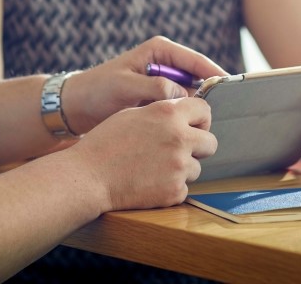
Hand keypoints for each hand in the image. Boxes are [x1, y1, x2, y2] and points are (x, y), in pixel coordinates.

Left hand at [62, 36, 226, 133]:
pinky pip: (180, 106)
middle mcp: (164, 63)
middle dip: (209, 93)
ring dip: (199, 107)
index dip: (214, 73)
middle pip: (197, 77)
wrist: (77, 106)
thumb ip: (154, 88)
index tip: (230, 86)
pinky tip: (193, 129)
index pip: (195, 60)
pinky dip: (186, 115)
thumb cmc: (97, 90)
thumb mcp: (125, 86)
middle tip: (225, 110)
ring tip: (211, 123)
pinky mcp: (159, 98)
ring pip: (191, 93)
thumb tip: (183, 96)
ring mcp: (163, 81)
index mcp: (159, 51)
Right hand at [68, 97, 216, 211]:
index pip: (205, 109)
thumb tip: (183, 116)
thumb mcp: (134, 114)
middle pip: (211, 142)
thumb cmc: (105, 143)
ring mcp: (179, 166)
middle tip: (177, 151)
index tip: (193, 126)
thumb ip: (163, 112)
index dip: (199, 119)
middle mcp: (179, 137)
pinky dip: (171, 187)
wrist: (89, 176)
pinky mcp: (175, 191)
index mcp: (169, 113)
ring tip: (154, 168)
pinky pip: (184, 188)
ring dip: (182, 169)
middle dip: (197, 147)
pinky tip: (150, 183)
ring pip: (197, 168)